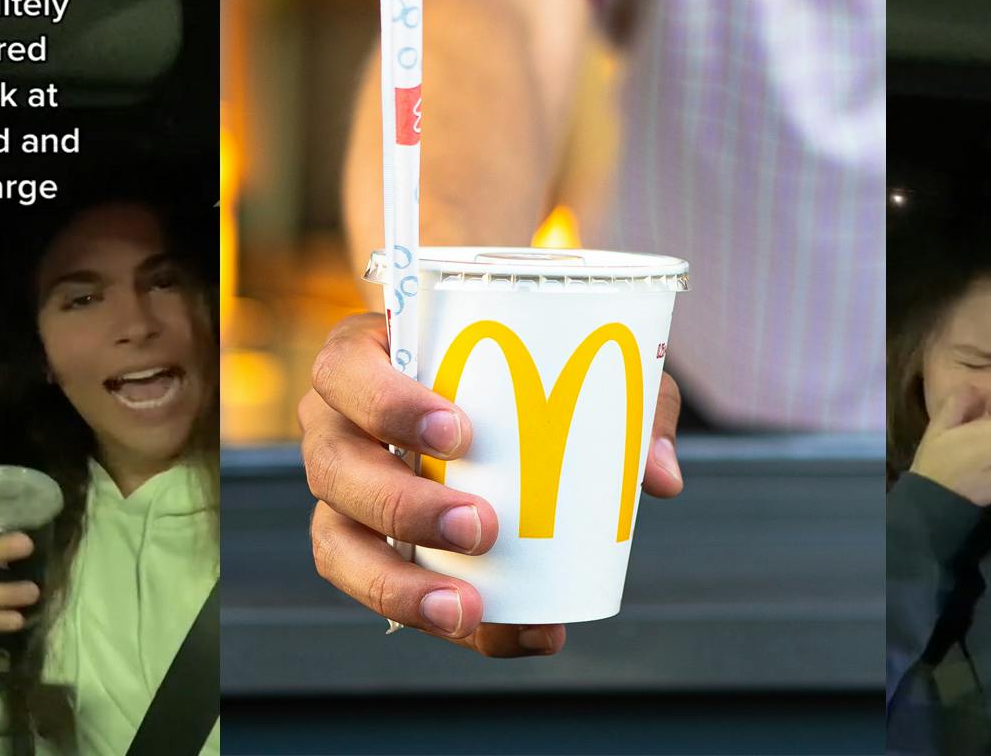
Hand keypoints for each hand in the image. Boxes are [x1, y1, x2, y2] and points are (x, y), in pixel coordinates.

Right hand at [300, 312, 684, 656]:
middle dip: (401, 505)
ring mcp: (341, 495)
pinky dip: (434, 615)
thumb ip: (629, 404)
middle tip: (480, 526)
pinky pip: (380, 592)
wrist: (494, 394)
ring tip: (469, 606)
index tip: (460, 433)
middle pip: (333, 469)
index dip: (387, 404)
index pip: (342, 371)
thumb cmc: (523, 364)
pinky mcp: (365, 549)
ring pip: (336, 545)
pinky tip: (498, 631)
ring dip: (397, 584)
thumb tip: (658, 477)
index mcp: (362, 359)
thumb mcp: (578, 362)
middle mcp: (335, 427)